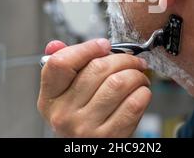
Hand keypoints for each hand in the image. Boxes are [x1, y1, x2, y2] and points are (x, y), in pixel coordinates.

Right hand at [37, 39, 151, 137]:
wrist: (88, 150)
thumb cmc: (80, 119)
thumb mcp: (63, 96)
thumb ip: (62, 68)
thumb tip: (55, 45)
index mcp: (50, 99)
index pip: (60, 63)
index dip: (86, 48)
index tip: (104, 45)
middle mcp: (64, 114)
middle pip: (96, 69)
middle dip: (122, 58)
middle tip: (132, 60)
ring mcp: (86, 127)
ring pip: (118, 83)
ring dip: (136, 74)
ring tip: (138, 75)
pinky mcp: (109, 137)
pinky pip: (133, 104)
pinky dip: (143, 92)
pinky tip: (140, 92)